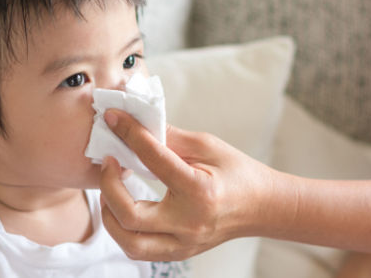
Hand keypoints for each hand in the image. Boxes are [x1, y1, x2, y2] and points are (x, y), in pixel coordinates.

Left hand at [99, 109, 273, 260]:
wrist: (263, 207)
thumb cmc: (237, 173)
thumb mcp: (207, 146)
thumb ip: (169, 137)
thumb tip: (135, 124)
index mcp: (200, 191)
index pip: (153, 160)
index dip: (129, 134)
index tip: (114, 118)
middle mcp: (189, 223)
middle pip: (129, 216)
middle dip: (108, 186)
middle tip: (107, 162)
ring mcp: (184, 243)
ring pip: (129, 243)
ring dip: (110, 215)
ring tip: (110, 190)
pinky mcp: (179, 252)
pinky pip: (139, 249)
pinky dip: (122, 229)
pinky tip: (122, 207)